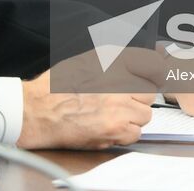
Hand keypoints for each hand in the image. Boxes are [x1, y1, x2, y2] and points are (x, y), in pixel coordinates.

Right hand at [16, 69, 154, 149]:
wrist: (38, 110)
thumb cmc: (56, 87)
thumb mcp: (87, 60)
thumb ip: (115, 61)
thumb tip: (140, 64)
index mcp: (112, 59)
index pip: (153, 62)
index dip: (155, 72)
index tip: (154, 77)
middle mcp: (119, 80)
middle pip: (149, 92)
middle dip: (137, 98)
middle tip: (120, 101)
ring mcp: (120, 105)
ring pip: (145, 114)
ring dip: (132, 117)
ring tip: (111, 115)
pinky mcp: (116, 127)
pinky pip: (136, 133)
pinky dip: (125, 133)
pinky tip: (108, 127)